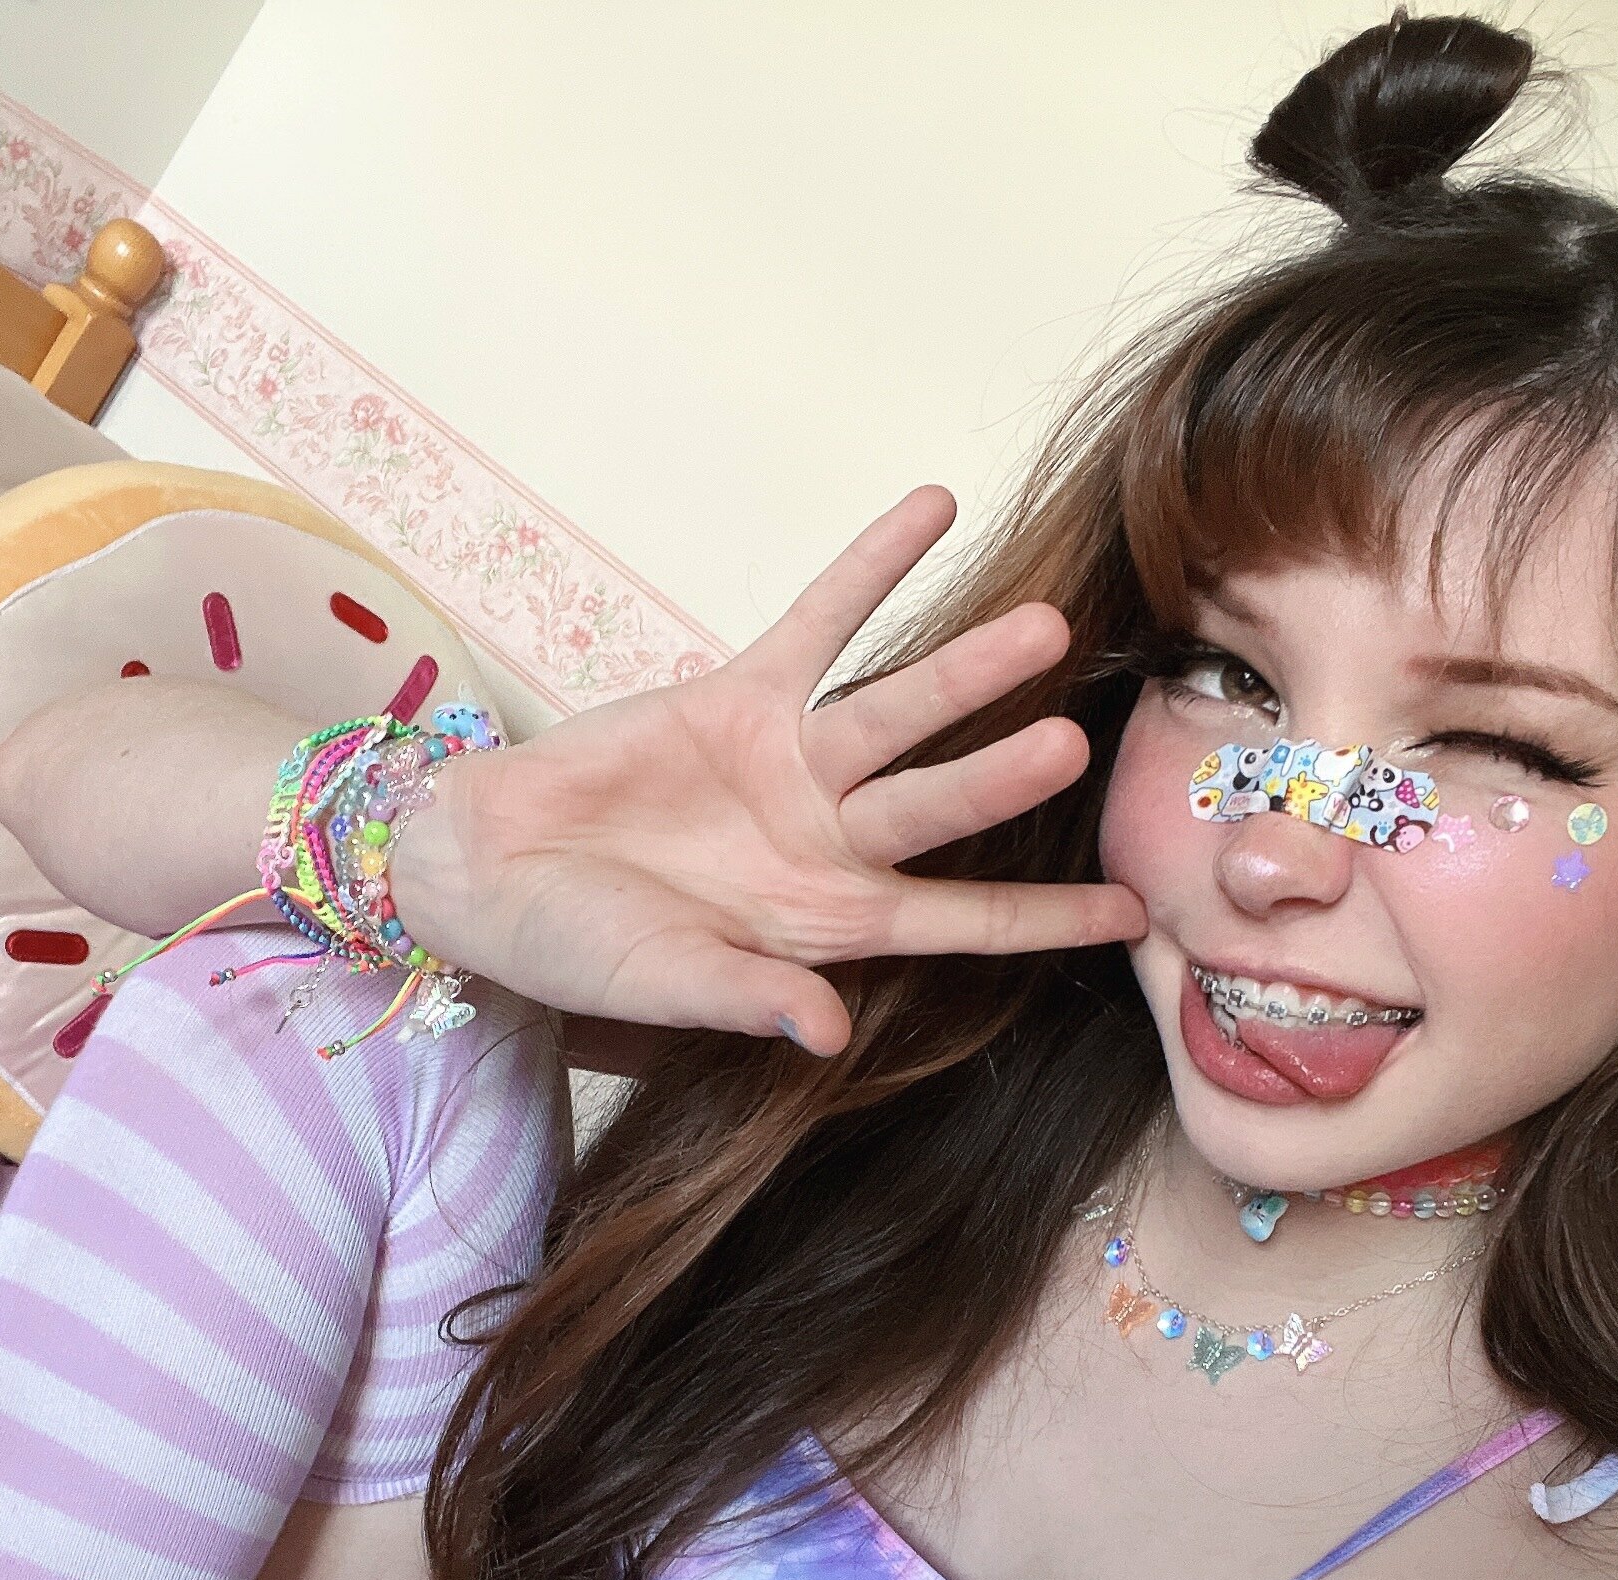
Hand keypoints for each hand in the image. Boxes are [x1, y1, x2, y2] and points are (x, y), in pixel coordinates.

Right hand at [390, 487, 1143, 1052]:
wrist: (485, 870)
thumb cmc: (573, 949)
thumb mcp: (659, 984)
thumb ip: (746, 998)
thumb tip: (827, 1035)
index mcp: (827, 924)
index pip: (958, 925)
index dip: (1042, 922)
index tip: (1132, 918)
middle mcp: (830, 841)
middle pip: (938, 805)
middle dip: (1002, 777)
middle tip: (1073, 742)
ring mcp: (794, 764)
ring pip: (897, 710)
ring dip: (965, 670)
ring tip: (1043, 626)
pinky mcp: (742, 698)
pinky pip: (821, 620)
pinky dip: (871, 567)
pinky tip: (932, 506)